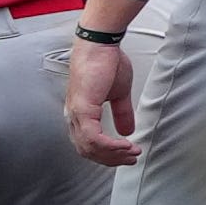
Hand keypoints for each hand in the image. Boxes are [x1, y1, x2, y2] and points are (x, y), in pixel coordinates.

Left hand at [64, 28, 140, 164]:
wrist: (100, 45)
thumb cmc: (106, 62)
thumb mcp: (119, 93)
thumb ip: (122, 113)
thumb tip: (127, 129)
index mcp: (81, 113)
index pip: (88, 144)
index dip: (108, 154)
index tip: (127, 154)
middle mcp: (74, 116)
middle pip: (88, 151)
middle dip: (112, 159)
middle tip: (131, 158)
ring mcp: (76, 114)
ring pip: (90, 148)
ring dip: (113, 154)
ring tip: (132, 151)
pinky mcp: (82, 109)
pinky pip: (93, 138)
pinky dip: (110, 146)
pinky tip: (124, 145)